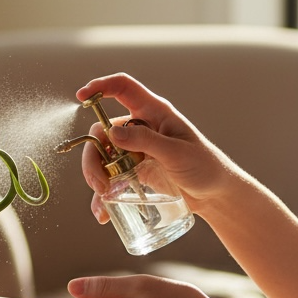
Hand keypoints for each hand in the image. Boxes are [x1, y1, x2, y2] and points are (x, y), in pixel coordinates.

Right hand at [77, 73, 234, 221]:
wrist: (216, 196)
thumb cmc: (205, 166)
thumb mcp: (177, 152)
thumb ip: (146, 141)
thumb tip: (112, 132)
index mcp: (153, 112)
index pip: (123, 88)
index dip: (100, 86)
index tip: (81, 97)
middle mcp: (140, 128)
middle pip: (102, 131)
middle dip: (94, 156)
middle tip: (99, 182)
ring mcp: (135, 150)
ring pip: (102, 155)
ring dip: (96, 176)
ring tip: (104, 199)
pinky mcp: (134, 171)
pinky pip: (110, 177)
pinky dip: (103, 195)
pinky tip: (103, 211)